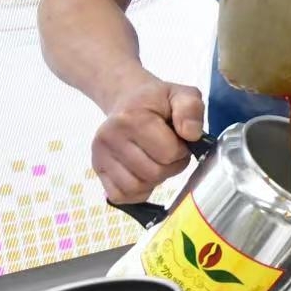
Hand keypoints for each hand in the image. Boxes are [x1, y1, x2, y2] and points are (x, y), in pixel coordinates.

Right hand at [93, 75, 203, 202]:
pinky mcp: (98, 169)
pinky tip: (144, 174)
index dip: (181, 151)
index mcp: (131, 118)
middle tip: (170, 153)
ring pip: (136, 187)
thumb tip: (192, 135)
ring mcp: (100, 155)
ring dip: (155, 180)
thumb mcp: (181, 95)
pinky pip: (120, 195)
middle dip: (170, 167)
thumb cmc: (157, 101)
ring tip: (157, 161)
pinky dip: (137, 191)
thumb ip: (191, 109)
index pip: (168, 153)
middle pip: (153, 173)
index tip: (179, 140)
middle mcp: (109, 137)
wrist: (128, 100)